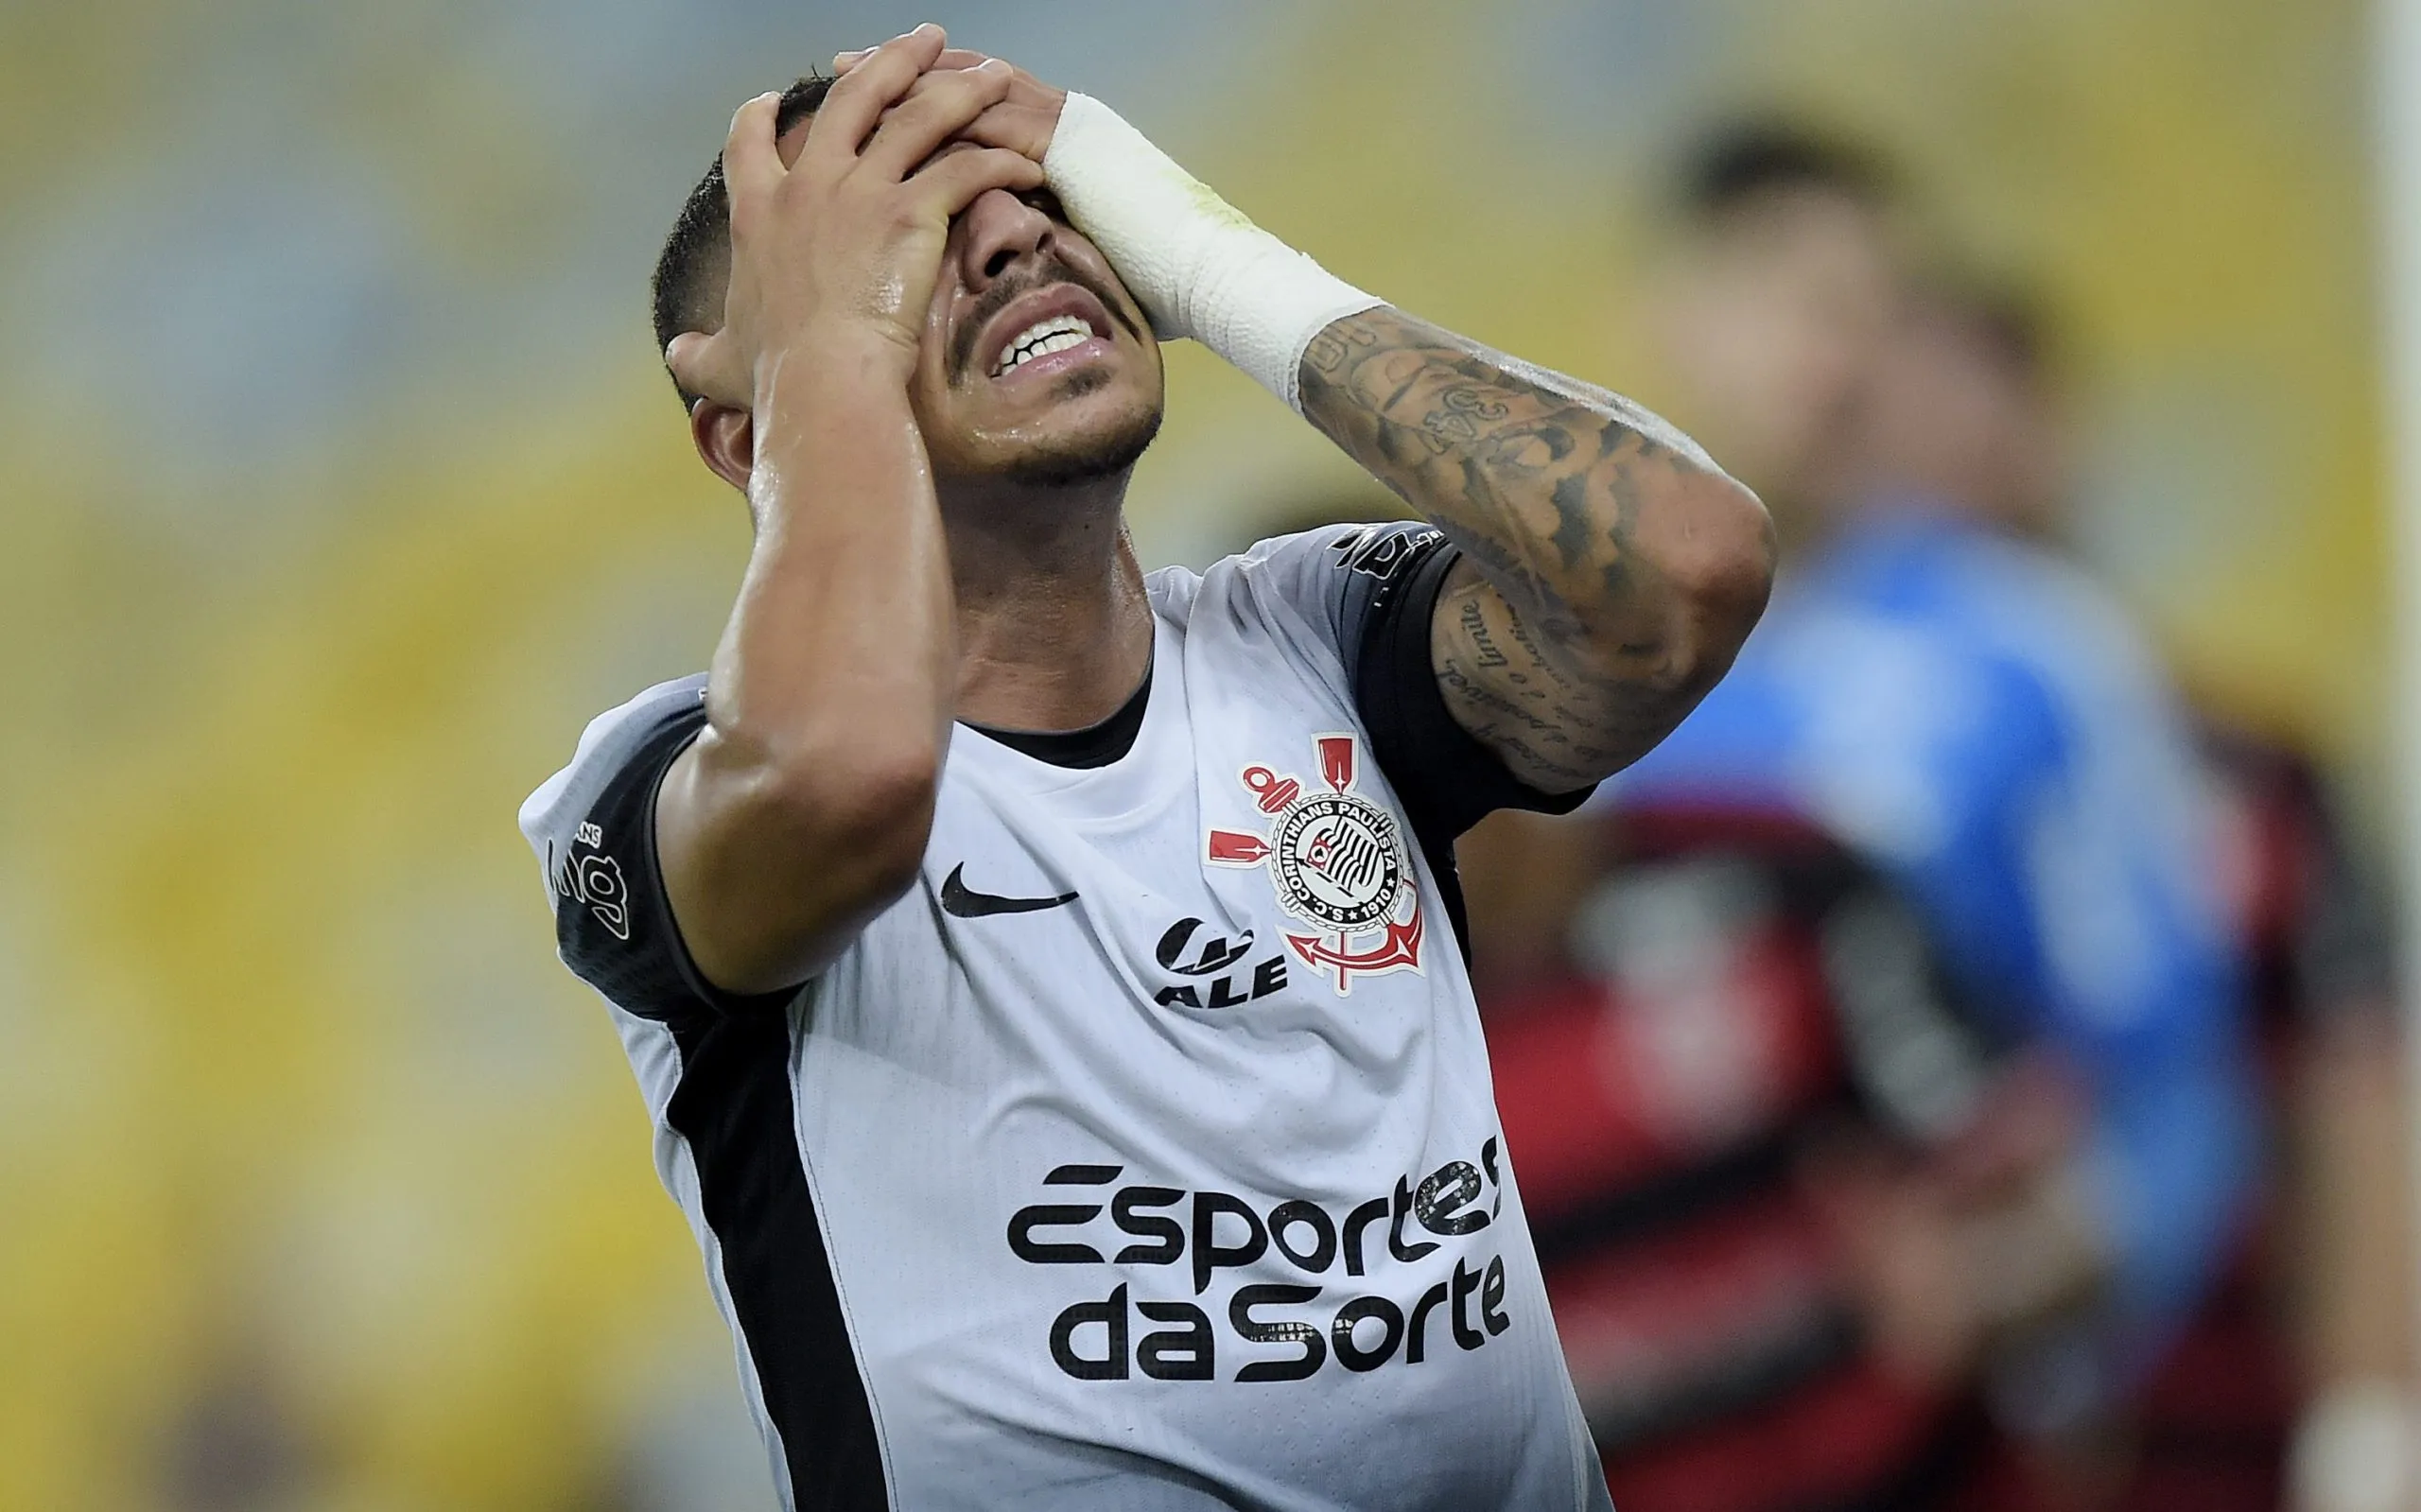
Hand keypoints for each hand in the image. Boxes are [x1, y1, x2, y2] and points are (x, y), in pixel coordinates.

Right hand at [666, 24, 1043, 409]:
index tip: (772, 98)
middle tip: (922, 40)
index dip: (760, 115)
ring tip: (996, 73)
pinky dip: (1000, 162)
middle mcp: (809, 185)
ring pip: (918, 117)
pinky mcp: (911, 211)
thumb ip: (699, 351)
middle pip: (851, 99)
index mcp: (758, 213)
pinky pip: (965, 169)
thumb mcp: (722, 360)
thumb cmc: (775, 376)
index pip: (750, 142)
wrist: (822, 380)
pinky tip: (1028, 165)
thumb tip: (674, 356)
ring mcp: (861, 193)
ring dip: (961, 89)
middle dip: (889, 61)